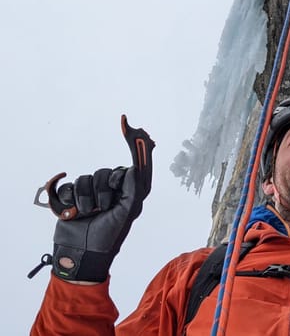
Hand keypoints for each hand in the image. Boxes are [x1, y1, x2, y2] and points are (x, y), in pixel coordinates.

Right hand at [51, 117, 153, 281]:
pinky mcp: (74, 195)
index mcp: (130, 190)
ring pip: (86, 178)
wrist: (80, 254)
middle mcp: (113, 188)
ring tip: (88, 215)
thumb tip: (135, 167)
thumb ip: (133, 189)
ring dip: (86, 200)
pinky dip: (68, 198)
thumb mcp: (127, 213)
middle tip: (103, 209)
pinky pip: (70, 185)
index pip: (134, 163)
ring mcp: (92, 191)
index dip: (132, 143)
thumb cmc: (108, 237)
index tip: (126, 122)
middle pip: (105, 171)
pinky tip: (71, 210)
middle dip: (102, 192)